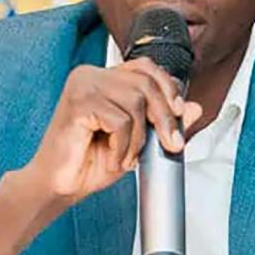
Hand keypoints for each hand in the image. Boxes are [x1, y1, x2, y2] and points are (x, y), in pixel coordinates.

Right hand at [0, 57, 200, 254]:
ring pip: (136, 103)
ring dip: (138, 138)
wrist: (58, 186)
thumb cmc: (90, 162)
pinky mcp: (77, 102)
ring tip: (125, 157)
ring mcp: (82, 85)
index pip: (146, 67)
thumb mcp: (138, 142)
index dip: (168, 89)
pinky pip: (119, 121)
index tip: (180, 115)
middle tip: (170, 145)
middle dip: (165, 117)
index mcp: (104, 77)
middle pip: (146, 83)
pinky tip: (112, 158)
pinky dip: (122, 146)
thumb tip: (195, 108)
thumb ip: (163, 123)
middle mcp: (91, 74)